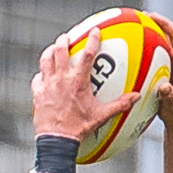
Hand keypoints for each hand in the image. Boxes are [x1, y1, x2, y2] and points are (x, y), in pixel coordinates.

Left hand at [31, 28, 138, 143]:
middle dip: (64, 39)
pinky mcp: (38, 94)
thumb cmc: (79, 129)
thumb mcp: (101, 116)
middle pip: (60, 49)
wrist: (57, 141)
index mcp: (78, 82)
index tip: (95, 31)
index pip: (87, 54)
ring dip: (50, 52)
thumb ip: (119, 105)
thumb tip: (136, 97)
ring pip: (45, 59)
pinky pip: (37, 78)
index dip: (93, 39)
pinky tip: (44, 75)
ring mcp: (47, 85)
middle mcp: (61, 79)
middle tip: (67, 37)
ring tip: (54, 50)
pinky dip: (40, 74)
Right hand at [150, 15, 172, 133]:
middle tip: (150, 16)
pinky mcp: (168, 67)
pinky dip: (151, 43)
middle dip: (165, 25)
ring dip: (157, 30)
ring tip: (144, 19)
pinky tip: (138, 38)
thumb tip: (163, 87)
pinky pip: (160, 51)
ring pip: (168, 42)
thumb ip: (169, 97)